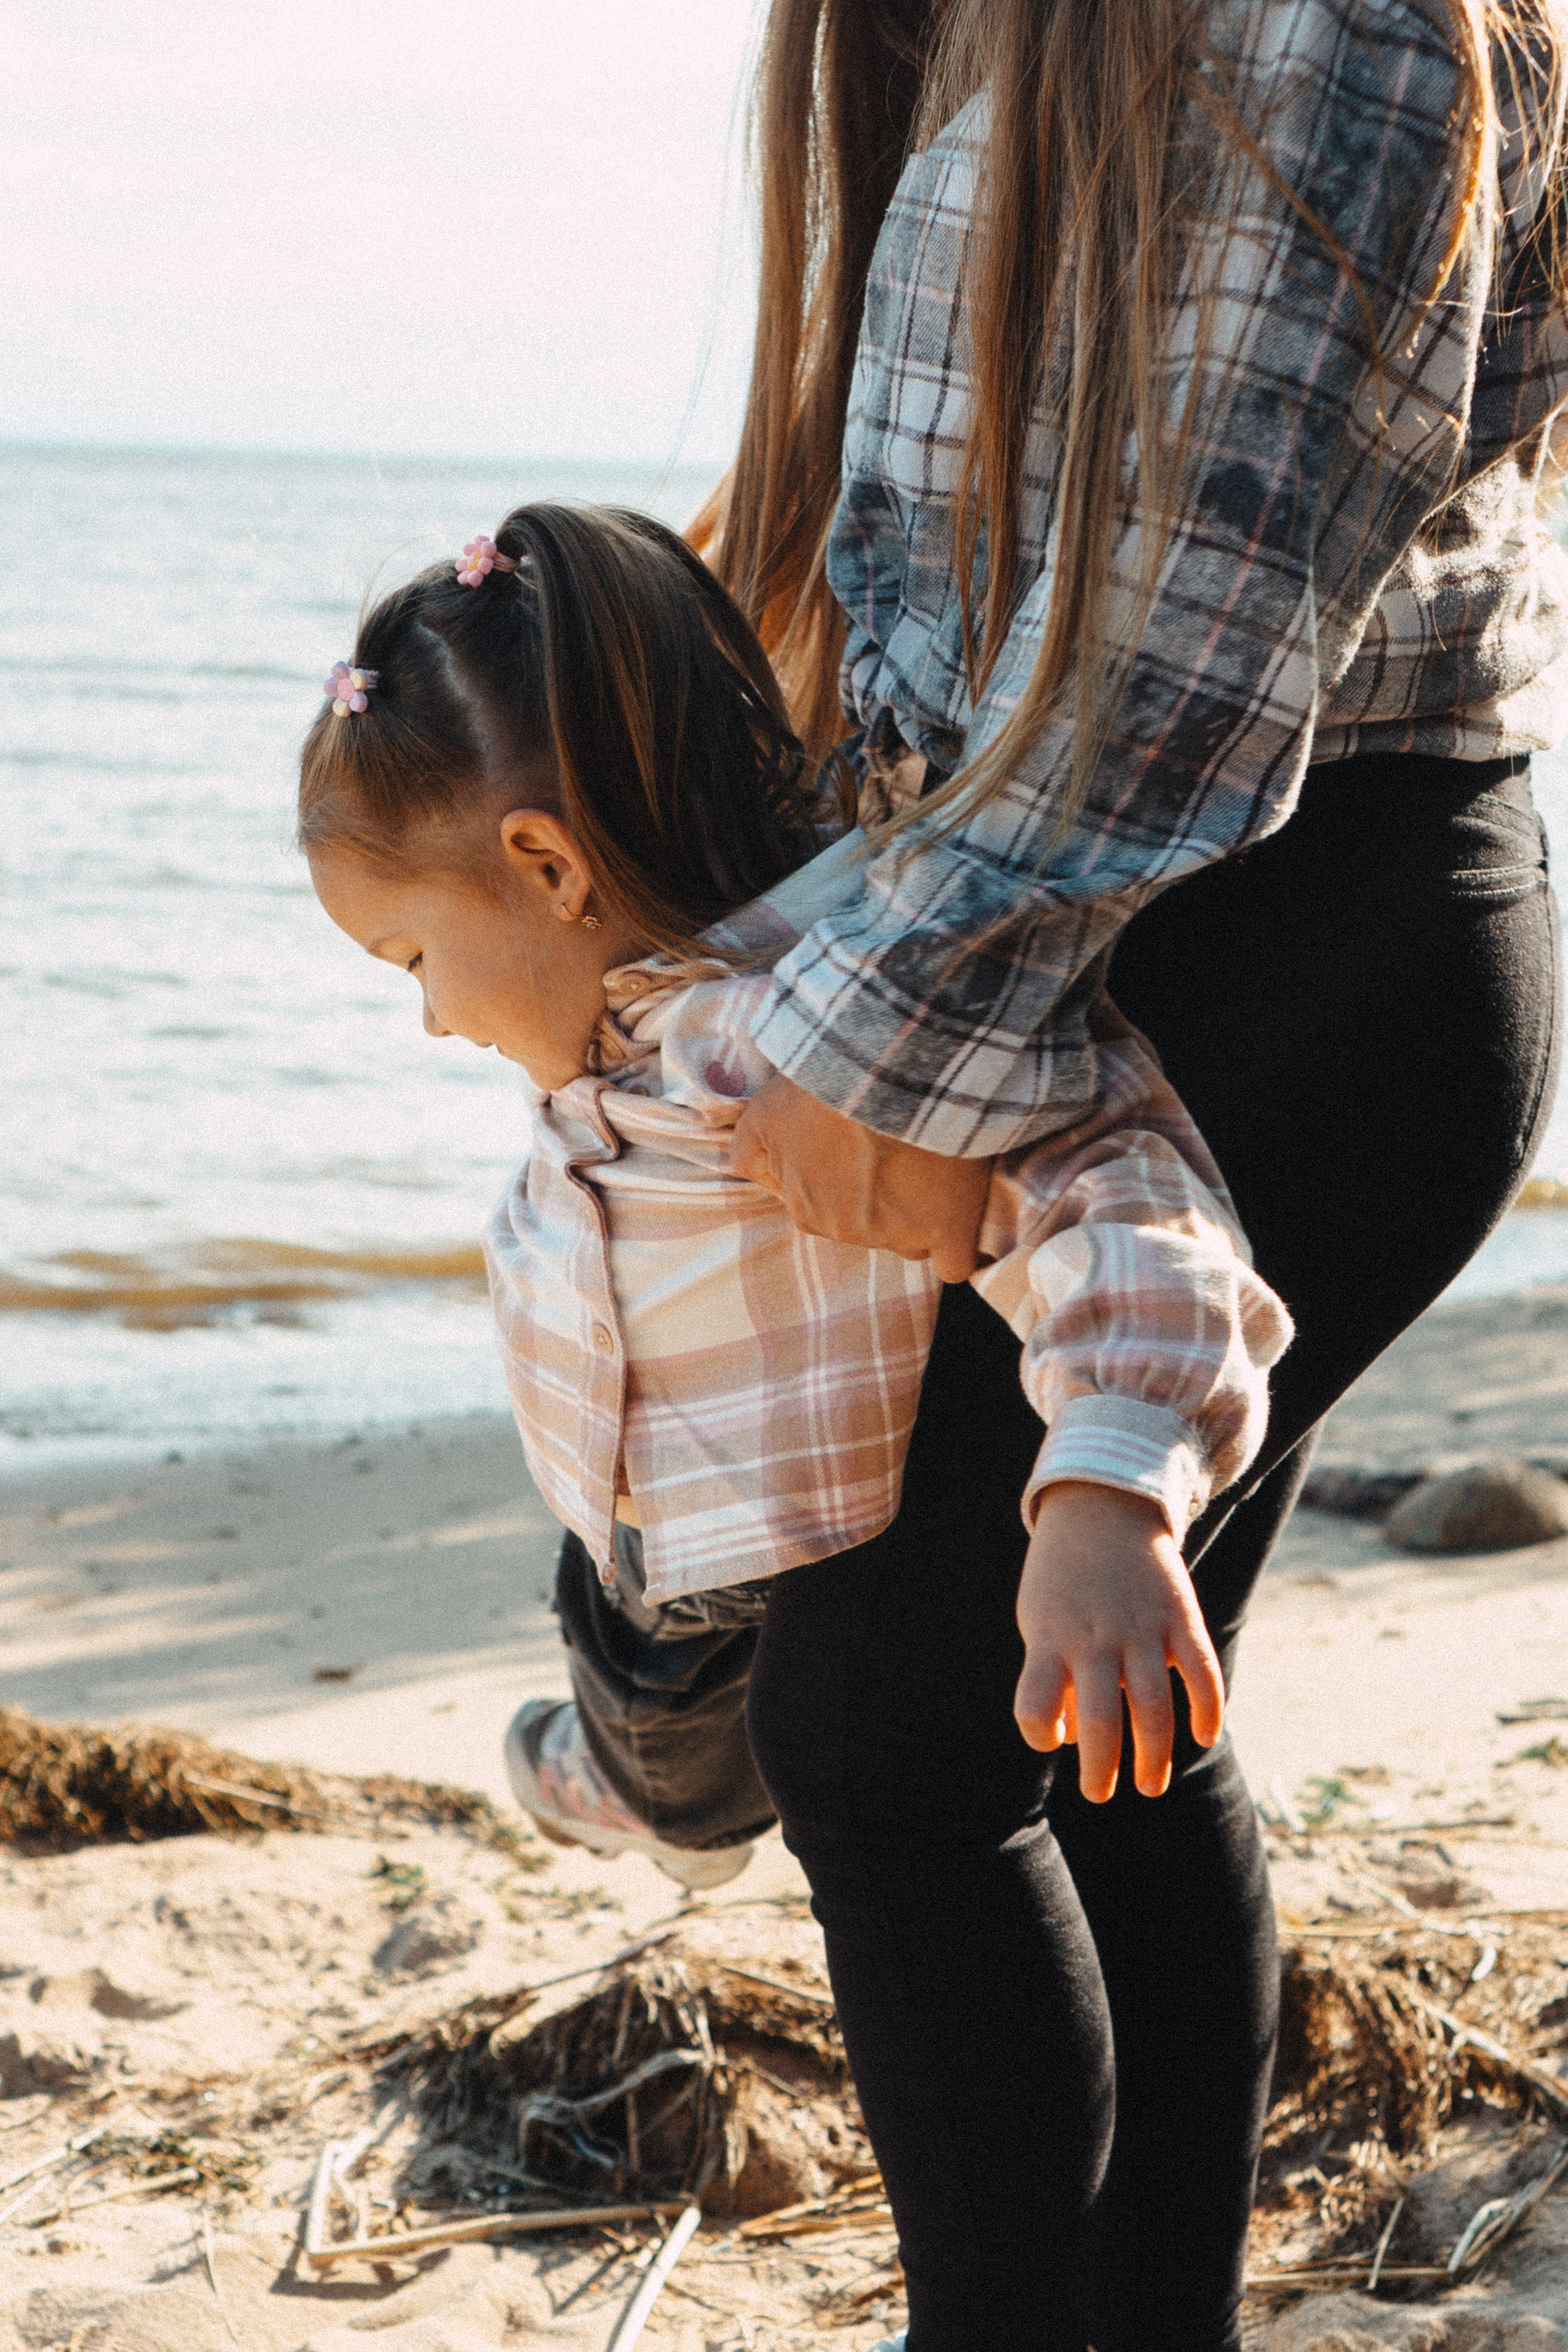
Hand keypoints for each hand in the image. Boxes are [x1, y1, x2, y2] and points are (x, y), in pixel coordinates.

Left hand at [731, 1074, 990, 1282]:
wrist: (891, 1065)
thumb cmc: (826, 1083)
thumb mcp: (763, 1111)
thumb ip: (750, 1154)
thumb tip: (759, 1180)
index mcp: (805, 1208)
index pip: (824, 1209)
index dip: (846, 1177)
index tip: (863, 1145)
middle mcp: (848, 1231)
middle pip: (869, 1225)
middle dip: (881, 1194)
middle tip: (898, 1146)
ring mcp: (900, 1235)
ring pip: (910, 1239)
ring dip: (919, 1212)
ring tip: (933, 1166)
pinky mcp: (949, 1231)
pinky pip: (954, 1263)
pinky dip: (956, 1244)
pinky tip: (960, 1216)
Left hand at [1014, 1481, 1224, 1800]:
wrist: (1101, 1505)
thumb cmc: (1062, 1578)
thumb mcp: (1039, 1620)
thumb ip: (1054, 1677)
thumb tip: (1079, 1739)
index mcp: (1050, 1640)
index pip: (1034, 1706)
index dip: (1039, 1733)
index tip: (1051, 1740)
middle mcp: (1094, 1639)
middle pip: (1102, 1721)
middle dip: (1103, 1769)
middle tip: (1101, 1794)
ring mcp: (1141, 1628)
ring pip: (1154, 1706)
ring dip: (1155, 1754)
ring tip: (1151, 1784)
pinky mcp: (1180, 1616)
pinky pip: (1201, 1670)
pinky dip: (1207, 1708)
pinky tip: (1204, 1734)